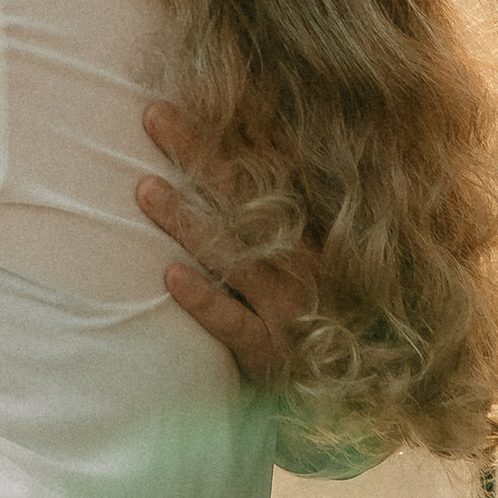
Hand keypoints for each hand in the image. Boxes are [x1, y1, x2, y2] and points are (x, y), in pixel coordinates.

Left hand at [138, 101, 316, 388]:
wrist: (353, 405)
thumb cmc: (320, 323)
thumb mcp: (309, 265)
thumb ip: (282, 218)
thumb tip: (240, 158)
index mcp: (313, 232)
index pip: (270, 169)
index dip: (230, 131)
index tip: (192, 91)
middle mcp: (303, 264)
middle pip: (244, 199)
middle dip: (197, 155)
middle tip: (152, 115)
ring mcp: (288, 310)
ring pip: (234, 256)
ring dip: (189, 221)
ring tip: (144, 189)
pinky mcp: (271, 356)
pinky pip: (234, 326)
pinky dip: (205, 300)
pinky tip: (171, 276)